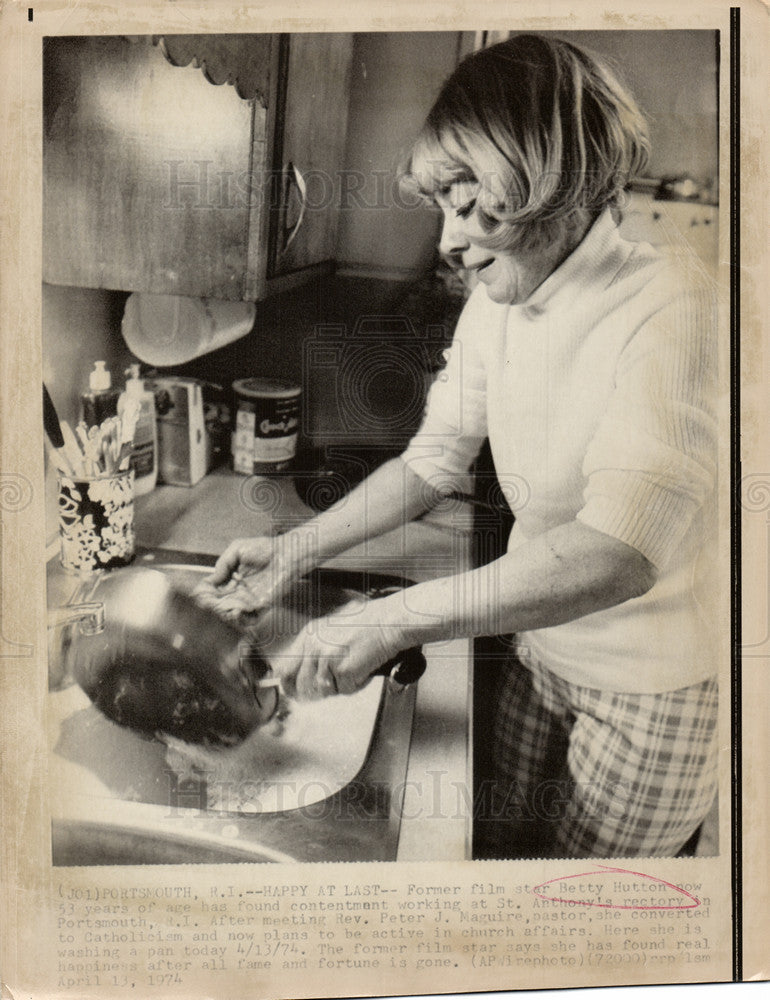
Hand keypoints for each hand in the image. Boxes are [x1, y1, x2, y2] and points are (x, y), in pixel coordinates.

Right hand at [193, 531, 315, 617]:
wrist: (286, 554)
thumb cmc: (265, 548)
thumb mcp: (237, 549)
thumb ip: (222, 564)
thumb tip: (210, 580)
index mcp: (232, 579)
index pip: (213, 590)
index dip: (204, 592)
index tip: (197, 592)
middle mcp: (239, 592)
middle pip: (218, 604)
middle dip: (209, 604)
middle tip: (205, 601)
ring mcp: (250, 601)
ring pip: (230, 614)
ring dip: (222, 612)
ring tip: (218, 605)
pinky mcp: (262, 607)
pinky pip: (248, 620)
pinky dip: (240, 619)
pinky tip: (234, 610)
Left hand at [274, 599, 405, 700]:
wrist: (388, 622)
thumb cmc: (367, 625)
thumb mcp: (331, 630)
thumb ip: (315, 651)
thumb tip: (302, 675)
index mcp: (308, 636)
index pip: (285, 670)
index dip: (290, 686)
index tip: (296, 693)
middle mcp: (313, 647)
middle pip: (300, 686)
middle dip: (312, 693)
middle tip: (328, 686)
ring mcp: (327, 660)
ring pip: (323, 691)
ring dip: (339, 685)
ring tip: (353, 666)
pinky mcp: (343, 671)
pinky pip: (344, 690)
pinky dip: (356, 684)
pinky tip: (363, 668)